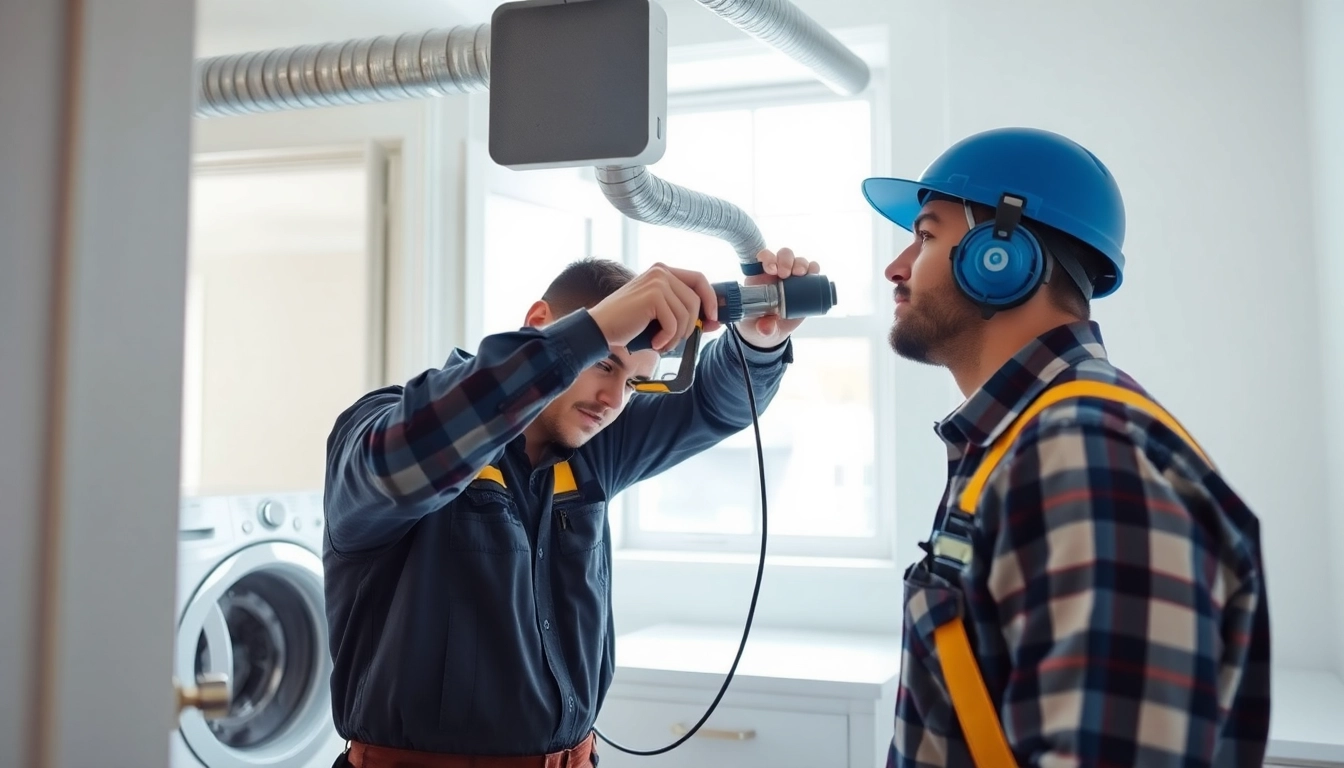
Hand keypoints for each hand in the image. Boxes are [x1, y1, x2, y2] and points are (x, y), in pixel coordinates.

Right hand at [588, 263, 721, 353]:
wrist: (599, 329)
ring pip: (686, 313)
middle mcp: (661, 272)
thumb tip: (715, 321)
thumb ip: (684, 313)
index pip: (699, 279)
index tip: (714, 318)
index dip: (711, 299)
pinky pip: (674, 323)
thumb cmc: (629, 324)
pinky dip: (667, 338)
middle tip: (677, 340)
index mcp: (663, 271)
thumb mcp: (660, 314)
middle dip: (691, 325)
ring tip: (663, 343)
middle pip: (695, 300)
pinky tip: (655, 342)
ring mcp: (657, 282)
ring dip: (678, 335)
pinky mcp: (653, 296)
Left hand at [735, 248, 818, 347]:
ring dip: (801, 263)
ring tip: (800, 274)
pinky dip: (814, 269)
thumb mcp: (757, 327)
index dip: (767, 258)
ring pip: (798, 261)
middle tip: (786, 274)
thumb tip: (766, 329)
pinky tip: (814, 274)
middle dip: (786, 260)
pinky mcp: (805, 285)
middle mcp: (776, 273)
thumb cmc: (758, 323)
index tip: (771, 269)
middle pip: (783, 255)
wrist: (772, 331)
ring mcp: (791, 278)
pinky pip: (812, 271)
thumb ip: (762, 327)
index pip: (763, 258)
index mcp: (759, 277)